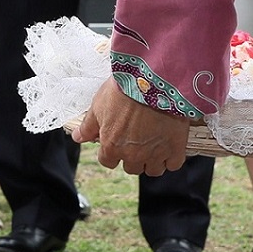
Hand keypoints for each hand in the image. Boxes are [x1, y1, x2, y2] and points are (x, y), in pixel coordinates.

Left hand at [74, 76, 192, 175]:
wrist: (154, 81)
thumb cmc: (123, 90)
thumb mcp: (99, 106)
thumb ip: (88, 126)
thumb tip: (77, 138)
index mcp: (112, 147)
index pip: (108, 162)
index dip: (111, 152)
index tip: (117, 141)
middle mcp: (133, 155)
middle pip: (132, 168)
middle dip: (132, 157)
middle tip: (137, 139)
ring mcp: (155, 154)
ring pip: (153, 170)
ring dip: (152, 161)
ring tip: (154, 144)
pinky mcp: (175, 149)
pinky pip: (173, 164)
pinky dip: (171, 158)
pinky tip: (169, 144)